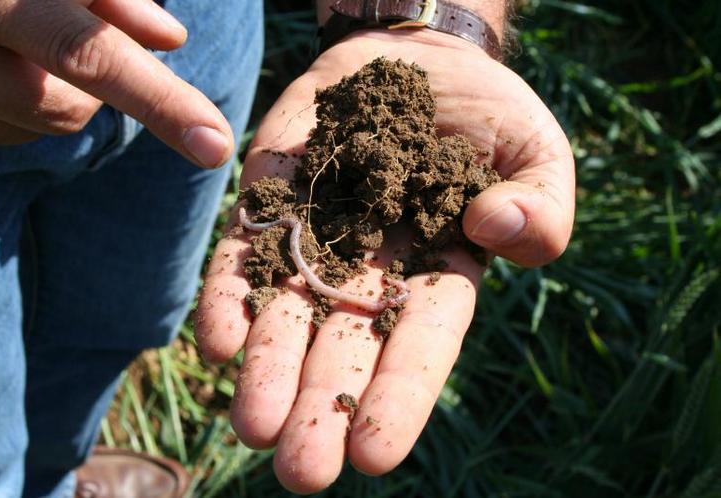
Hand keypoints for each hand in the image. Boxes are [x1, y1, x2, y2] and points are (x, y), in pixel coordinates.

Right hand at [0, 0, 232, 166]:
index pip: (86, 51)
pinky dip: (24, 106)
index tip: (215, 144)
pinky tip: (0, 66)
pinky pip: (6, 135)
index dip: (159, 100)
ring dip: (60, 92)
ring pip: (43, 125)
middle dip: (99, 86)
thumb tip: (169, 37)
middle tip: (84, 48)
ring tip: (25, 42)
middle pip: (67, 106)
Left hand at [195, 29, 574, 492]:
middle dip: (321, 408)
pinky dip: (228, 298)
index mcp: (439, 276)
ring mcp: (316, 239)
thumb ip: (541, 205)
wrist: (418, 62)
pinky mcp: (272, 201)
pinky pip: (243, 256)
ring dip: (267, 371)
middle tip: (300, 471)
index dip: (401, 399)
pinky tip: (217, 344)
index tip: (374, 455)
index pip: (420, 347)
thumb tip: (494, 230)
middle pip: (344, 349)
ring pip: (285, 314)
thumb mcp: (538, 153)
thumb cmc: (488, 118)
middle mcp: (370, 273)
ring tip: (251, 427)